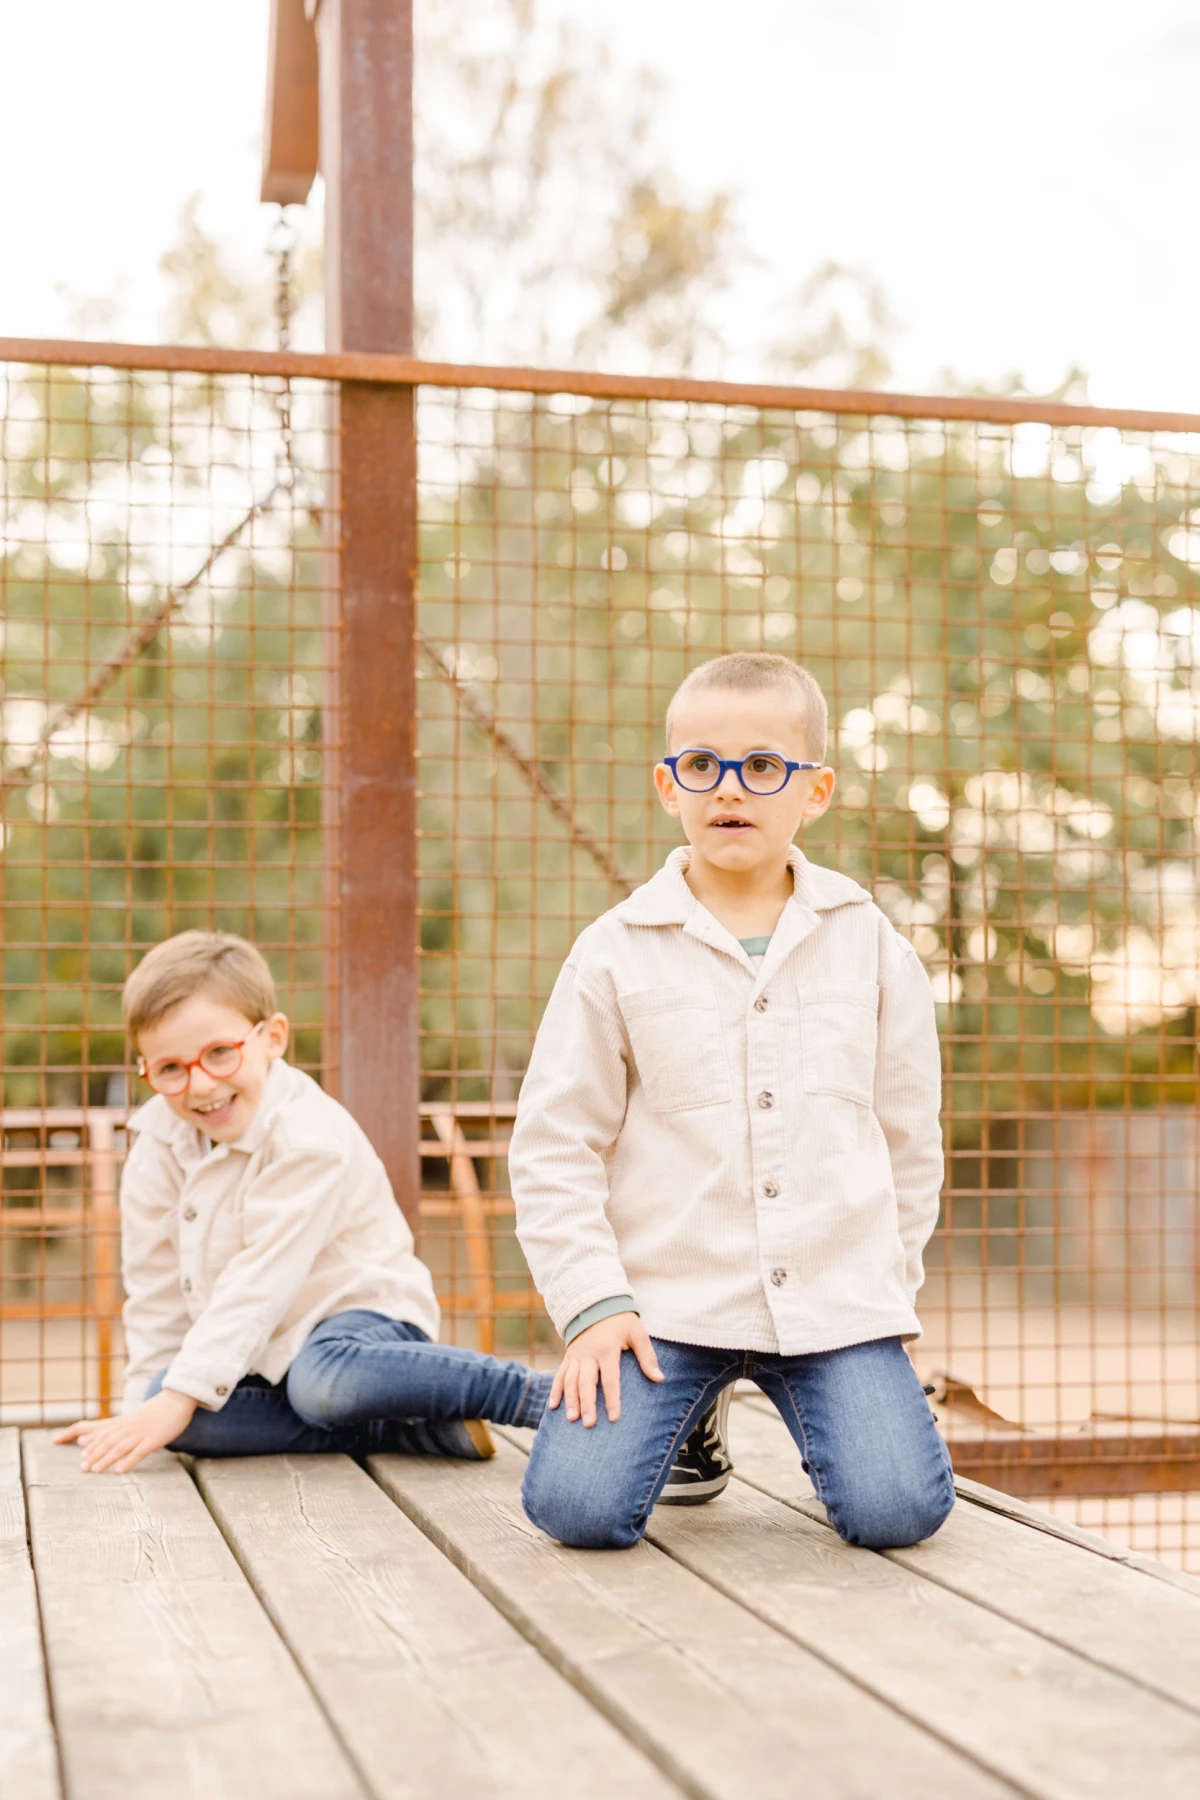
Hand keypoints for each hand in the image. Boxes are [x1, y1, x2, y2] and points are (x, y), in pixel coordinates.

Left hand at [53, 1388, 197, 1473]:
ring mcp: (140, 1433)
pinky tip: (120, 1471)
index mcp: (121, 1422)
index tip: (60, 1441)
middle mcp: (128, 1427)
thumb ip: (106, 1430)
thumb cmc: (152, 1413)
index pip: (96, 1429)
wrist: (176, 1401)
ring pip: (120, 1446)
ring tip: (95, 1471)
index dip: (78, 1435)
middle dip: (93, 1453)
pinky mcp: (153, 1439)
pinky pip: (140, 1451)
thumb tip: (82, 1440)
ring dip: (106, 1459)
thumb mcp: (128, 1420)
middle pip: (106, 1440)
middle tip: (82, 1467)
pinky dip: (129, 1461)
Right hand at [549, 1312, 662, 1426]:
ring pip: (570, 1380)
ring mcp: (576, 1355)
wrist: (596, 1304)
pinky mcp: (568, 1356)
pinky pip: (559, 1375)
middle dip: (587, 1404)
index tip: (614, 1417)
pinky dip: (555, 1390)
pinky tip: (553, 1406)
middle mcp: (588, 1353)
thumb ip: (647, 1356)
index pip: (610, 1378)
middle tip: (589, 1424)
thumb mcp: (637, 1333)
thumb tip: (659, 1378)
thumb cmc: (621, 1321)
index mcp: (607, 1349)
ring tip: (572, 1419)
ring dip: (570, 1400)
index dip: (612, 1398)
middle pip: (586, 1382)